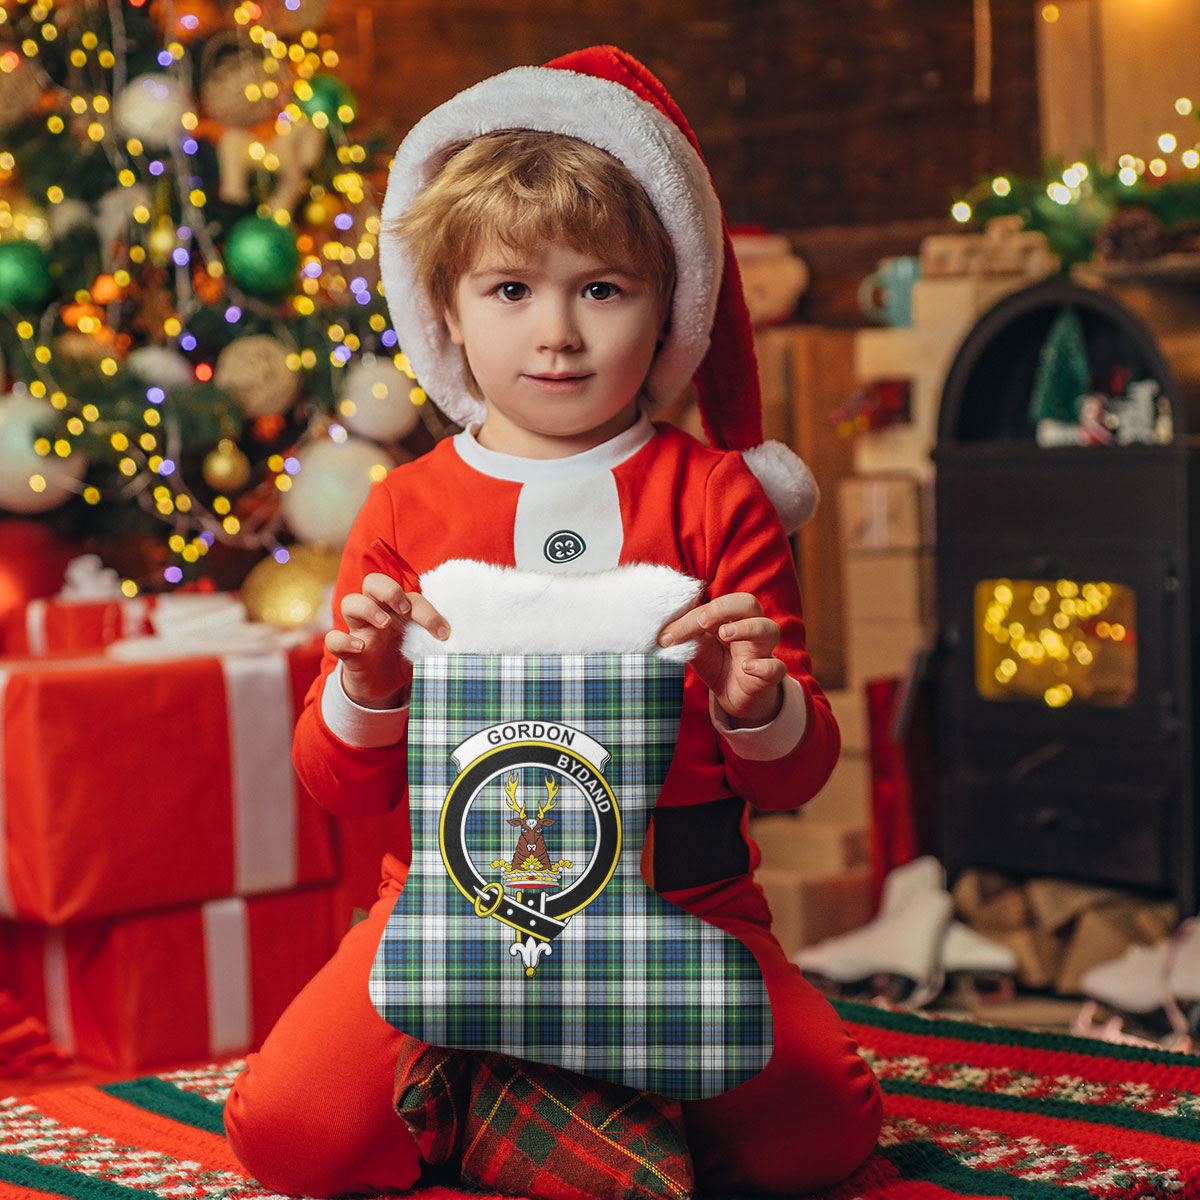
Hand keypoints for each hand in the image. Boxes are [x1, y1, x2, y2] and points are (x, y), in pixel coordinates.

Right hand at [324, 572, 448, 708]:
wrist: (384, 689)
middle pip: (373, 582)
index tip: (443, 634)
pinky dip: (343, 640)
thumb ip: (436, 644)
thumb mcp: (423, 650)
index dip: (428, 612)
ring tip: (385, 624)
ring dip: (368, 608)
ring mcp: (359, 630)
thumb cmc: (404, 659)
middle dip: (389, 590)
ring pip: (350, 602)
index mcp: (398, 610)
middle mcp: (377, 614)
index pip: (410, 596)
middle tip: (404, 609)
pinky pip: (333, 639)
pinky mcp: (346, 652)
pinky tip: (361, 648)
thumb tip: (462, 645)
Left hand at [658, 592, 785, 726]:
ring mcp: (762, 651)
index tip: (668, 636)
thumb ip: (685, 636)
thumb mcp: (697, 648)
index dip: (692, 616)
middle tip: (702, 622)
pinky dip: (764, 666)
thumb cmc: (717, 663)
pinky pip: (776, 667)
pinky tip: (746, 667)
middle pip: (749, 603)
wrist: (734, 696)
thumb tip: (661, 631)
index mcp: (731, 617)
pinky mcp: (769, 676)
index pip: (716, 604)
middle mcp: (750, 628)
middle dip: (725, 608)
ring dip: (747, 628)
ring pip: (769, 629)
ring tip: (725, 634)